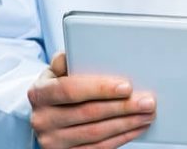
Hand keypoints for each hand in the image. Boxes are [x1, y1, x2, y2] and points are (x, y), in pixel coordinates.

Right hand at [28, 52, 156, 148]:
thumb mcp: (57, 70)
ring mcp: (52, 140)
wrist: (46, 113)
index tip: (126, 86)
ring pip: (96, 134)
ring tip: (146, 114)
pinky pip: (97, 148)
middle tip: (147, 101)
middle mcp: (42, 119)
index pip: (71, 90)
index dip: (100, 88)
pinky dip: (120, 138)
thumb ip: (68, 59)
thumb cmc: (58, 86)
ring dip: (126, 124)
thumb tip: (82, 48)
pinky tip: (135, 128)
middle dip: (123, 107)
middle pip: (88, 113)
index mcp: (39, 93)